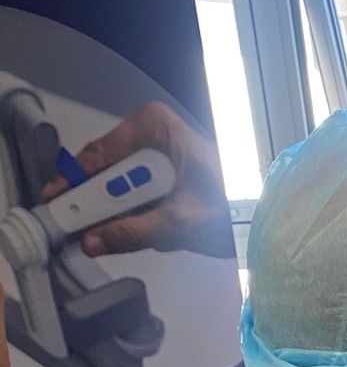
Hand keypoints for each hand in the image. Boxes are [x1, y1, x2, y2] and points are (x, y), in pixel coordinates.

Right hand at [42, 101, 231, 258]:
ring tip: (145, 231)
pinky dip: (144, 217)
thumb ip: (132, 232)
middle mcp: (153, 134)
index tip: (58, 207)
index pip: (99, 156)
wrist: (268, 211)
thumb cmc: (237, 203)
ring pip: (124, 189)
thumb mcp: (180, 222)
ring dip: (130, 216)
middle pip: (108, 174)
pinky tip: (159, 228)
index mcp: (153, 127)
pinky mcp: (168, 174)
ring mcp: (160, 154)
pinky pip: (141, 196)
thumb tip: (93, 239)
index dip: (76, 185)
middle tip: (87, 231)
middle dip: (106, 207)